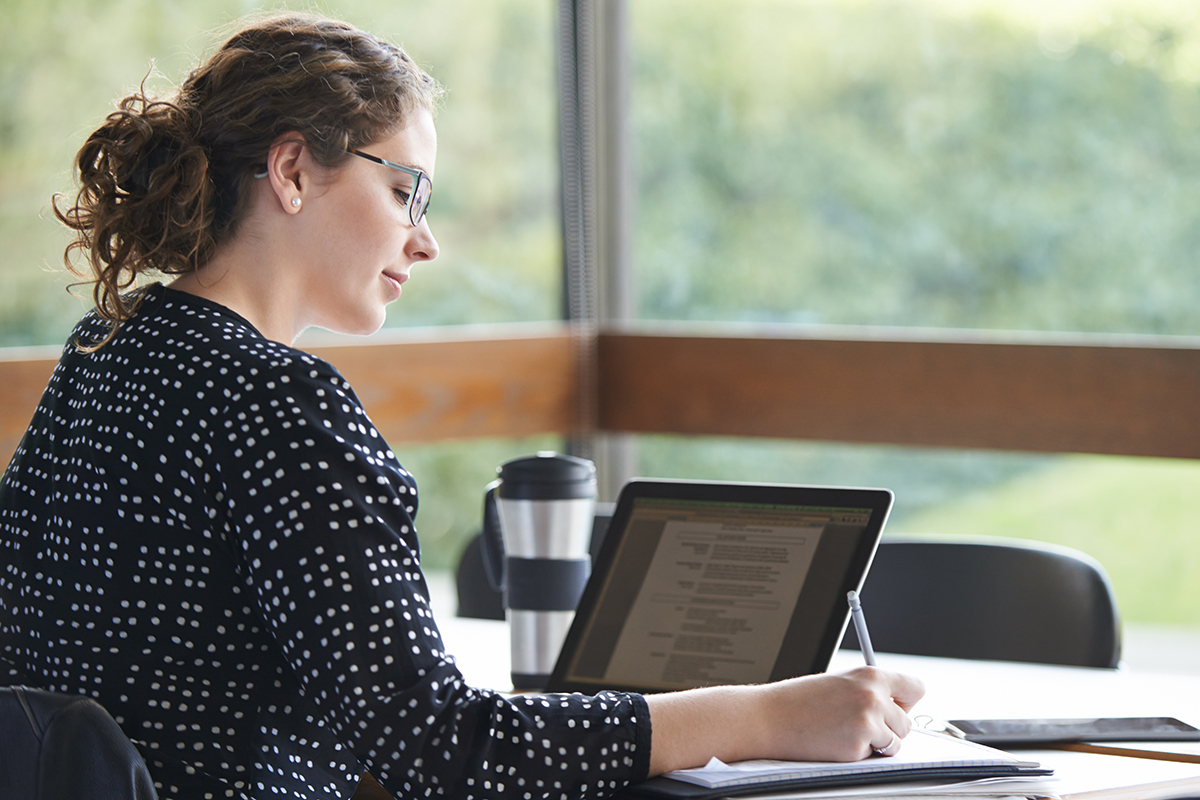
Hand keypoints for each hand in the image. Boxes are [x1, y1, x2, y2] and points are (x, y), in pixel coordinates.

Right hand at [751, 666, 925, 762]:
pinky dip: (858, 755)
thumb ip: (869, 691)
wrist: (768, 718)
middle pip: (907, 722)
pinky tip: (835, 742)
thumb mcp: (839, 682)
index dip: (906, 701)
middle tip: (857, 725)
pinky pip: (873, 758)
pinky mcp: (857, 747)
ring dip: (876, 744)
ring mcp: (867, 723)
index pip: (916, 688)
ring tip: (844, 733)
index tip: (895, 707)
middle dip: (888, 728)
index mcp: (870, 675)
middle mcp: (873, 697)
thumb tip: (896, 708)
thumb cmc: (798, 701)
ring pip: (895, 743)